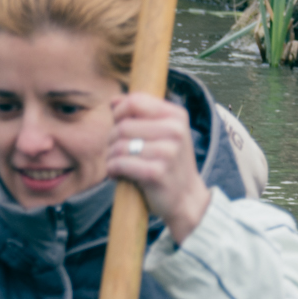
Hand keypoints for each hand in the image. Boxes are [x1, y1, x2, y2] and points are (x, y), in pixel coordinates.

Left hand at [107, 93, 211, 241]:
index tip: (118, 125)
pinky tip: (117, 174)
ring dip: (110, 156)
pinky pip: (120, 163)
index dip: (119, 112)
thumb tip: (113, 100)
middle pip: (123, 125)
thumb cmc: (169, 163)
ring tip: (117, 163)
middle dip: (112, 139)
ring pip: (119, 145)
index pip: (135, 101)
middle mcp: (175, 131)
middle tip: (116, 151)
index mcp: (177, 116)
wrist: (187, 198)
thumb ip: (141, 114)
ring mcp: (168, 152)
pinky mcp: (156, 172)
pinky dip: (112, 169)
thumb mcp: (164, 132)